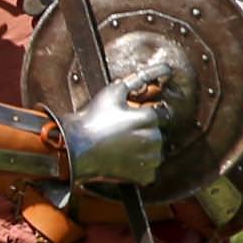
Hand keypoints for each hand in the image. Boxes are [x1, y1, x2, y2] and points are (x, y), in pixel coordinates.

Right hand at [59, 64, 171, 185]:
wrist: (76, 149)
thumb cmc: (93, 119)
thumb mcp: (114, 93)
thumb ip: (141, 77)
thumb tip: (166, 67)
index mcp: (149, 117)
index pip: (164, 113)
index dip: (147, 114)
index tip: (131, 118)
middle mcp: (154, 138)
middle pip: (159, 132)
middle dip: (144, 131)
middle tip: (121, 132)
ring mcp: (150, 158)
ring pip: (156, 150)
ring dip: (144, 148)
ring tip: (121, 145)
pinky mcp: (145, 175)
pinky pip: (151, 169)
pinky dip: (140, 165)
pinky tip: (123, 159)